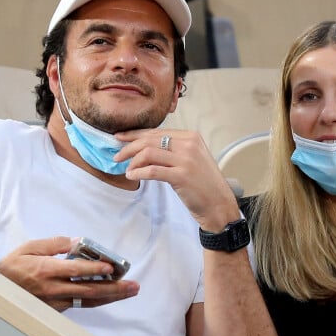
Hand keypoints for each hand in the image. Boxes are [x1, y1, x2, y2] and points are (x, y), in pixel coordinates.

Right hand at [0, 236, 139, 311]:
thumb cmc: (12, 268)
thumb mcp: (29, 248)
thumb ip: (55, 244)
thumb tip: (78, 242)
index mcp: (46, 270)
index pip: (76, 271)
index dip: (95, 269)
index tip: (112, 267)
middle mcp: (54, 289)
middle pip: (89, 291)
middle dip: (115, 288)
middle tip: (134, 286)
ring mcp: (56, 302)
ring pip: (89, 301)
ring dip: (112, 296)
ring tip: (129, 291)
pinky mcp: (57, 309)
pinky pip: (81, 304)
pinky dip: (98, 299)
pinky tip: (111, 295)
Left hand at [115, 129, 241, 230]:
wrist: (219, 204)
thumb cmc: (204, 184)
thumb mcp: (192, 159)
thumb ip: (173, 150)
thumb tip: (144, 147)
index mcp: (191, 137)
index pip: (157, 131)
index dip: (135, 134)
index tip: (120, 138)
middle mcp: (189, 144)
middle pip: (150, 140)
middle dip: (129, 147)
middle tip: (117, 155)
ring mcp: (186, 160)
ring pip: (148, 153)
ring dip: (133, 161)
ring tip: (127, 169)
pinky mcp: (182, 176)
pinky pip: (152, 170)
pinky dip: (138, 173)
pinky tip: (132, 176)